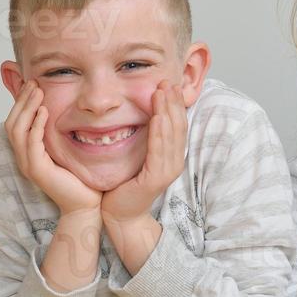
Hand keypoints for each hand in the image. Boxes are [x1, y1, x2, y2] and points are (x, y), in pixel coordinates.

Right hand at [5, 81, 101, 215]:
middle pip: (12, 123)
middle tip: (33, 82)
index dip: (21, 102)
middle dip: (22, 101)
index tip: (32, 83)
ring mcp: (29, 165)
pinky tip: (44, 112)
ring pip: (18, 131)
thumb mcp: (66, 148)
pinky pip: (31, 144)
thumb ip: (60, 131)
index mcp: (29, 152)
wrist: (87, 204)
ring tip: (37, 91)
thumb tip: (63, 108)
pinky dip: (36, 126)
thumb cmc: (80, 178)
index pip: (16, 122)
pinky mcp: (38, 171)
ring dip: (27, 109)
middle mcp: (24, 158)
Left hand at [101, 82, 187, 223]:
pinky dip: (159, 133)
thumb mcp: (137, 154)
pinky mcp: (156, 179)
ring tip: (162, 93)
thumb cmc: (124, 184)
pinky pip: (159, 151)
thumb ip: (143, 137)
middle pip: (177, 126)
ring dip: (167, 112)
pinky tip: (156, 118)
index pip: (177, 124)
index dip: (174, 103)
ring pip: (170, 135)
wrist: (119, 214)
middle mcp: (173, 161)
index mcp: (171, 155)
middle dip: (173, 102)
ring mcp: (167, 170)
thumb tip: (142, 113)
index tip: (168, 83)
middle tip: (167, 81)